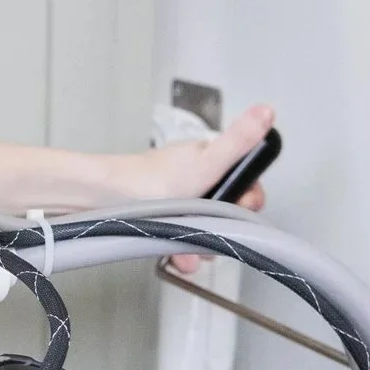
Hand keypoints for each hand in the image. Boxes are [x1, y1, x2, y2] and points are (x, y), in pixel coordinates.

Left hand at [90, 103, 273, 276]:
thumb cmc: (149, 181)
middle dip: (223, 229)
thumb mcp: (205, 162)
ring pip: (205, 231)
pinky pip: (182, 242)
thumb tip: (265, 111)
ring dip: (202, 246)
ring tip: (191, 250)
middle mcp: (196, 181)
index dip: (248, 202)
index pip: (246, 184)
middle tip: (213, 234)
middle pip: (227, 212)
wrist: (103, 200)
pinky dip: (183, 253)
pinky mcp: (162, 222)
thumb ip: (239, 141)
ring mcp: (179, 203)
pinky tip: (179, 259)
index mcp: (210, 162)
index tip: (242, 211)